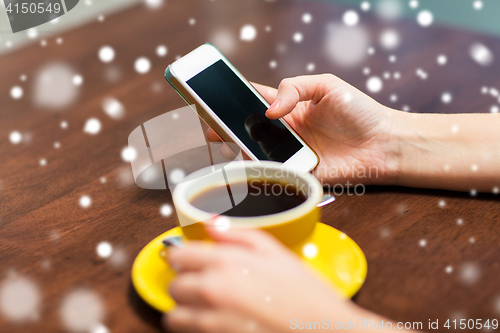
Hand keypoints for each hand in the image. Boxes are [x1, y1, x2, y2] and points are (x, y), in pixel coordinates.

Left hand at [163, 219, 356, 332]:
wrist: (323, 331)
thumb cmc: (304, 293)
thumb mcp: (275, 251)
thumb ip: (237, 234)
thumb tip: (210, 224)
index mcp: (225, 263)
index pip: (177, 255)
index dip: (182, 255)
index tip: (189, 259)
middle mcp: (212, 292)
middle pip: (173, 285)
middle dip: (185, 283)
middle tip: (205, 284)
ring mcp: (210, 322)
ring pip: (174, 315)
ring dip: (185, 310)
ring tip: (207, 307)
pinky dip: (194, 329)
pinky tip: (217, 323)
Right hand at [208, 75, 402, 185]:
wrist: (385, 143)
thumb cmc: (360, 111)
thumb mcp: (327, 85)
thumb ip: (295, 88)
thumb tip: (269, 110)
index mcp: (290, 107)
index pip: (255, 100)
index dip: (234, 99)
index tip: (215, 98)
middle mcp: (286, 131)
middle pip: (248, 129)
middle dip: (227, 127)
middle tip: (213, 127)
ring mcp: (291, 153)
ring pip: (256, 153)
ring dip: (241, 149)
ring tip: (227, 143)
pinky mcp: (300, 174)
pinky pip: (275, 173)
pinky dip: (261, 171)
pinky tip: (250, 164)